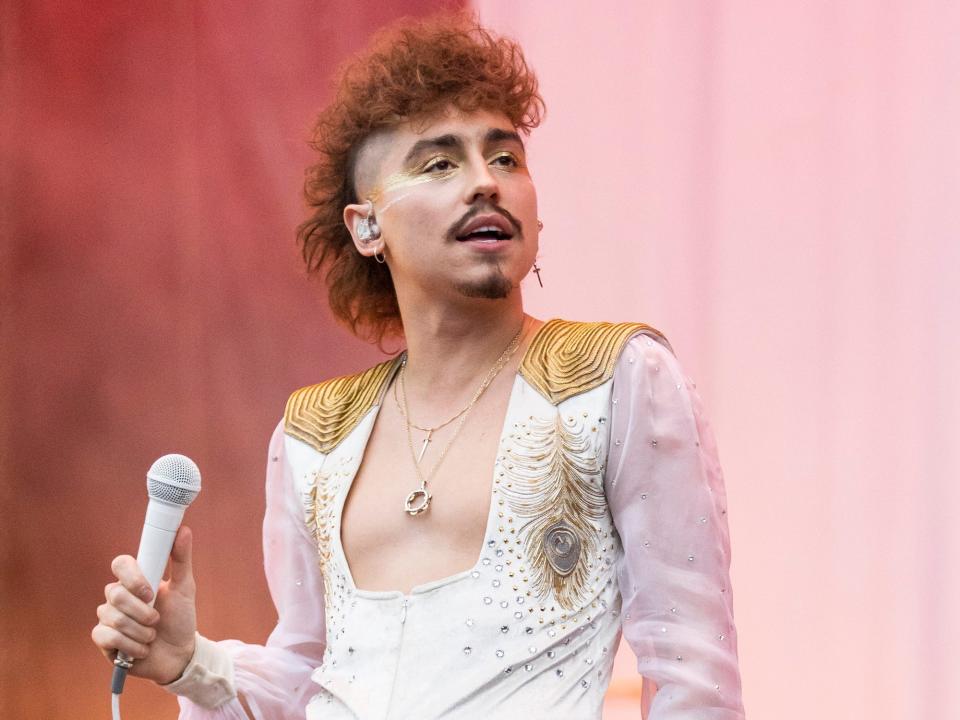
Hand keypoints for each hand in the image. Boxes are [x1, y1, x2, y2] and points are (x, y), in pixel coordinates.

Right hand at [91, 526, 197, 684]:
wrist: (178, 654)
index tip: (151, 591)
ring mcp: (108, 617)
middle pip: (114, 593)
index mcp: (136, 580)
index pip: (120, 564)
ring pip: (113, 617)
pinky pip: (107, 636)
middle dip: (142, 612)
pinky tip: (142, 649)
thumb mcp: (185, 588)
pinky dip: (131, 645)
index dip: (132, 577)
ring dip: (141, 631)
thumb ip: (182, 560)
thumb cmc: (180, 619)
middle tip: (157, 620)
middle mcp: (118, 596)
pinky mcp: (103, 639)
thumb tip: (183, 530)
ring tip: (153, 636)